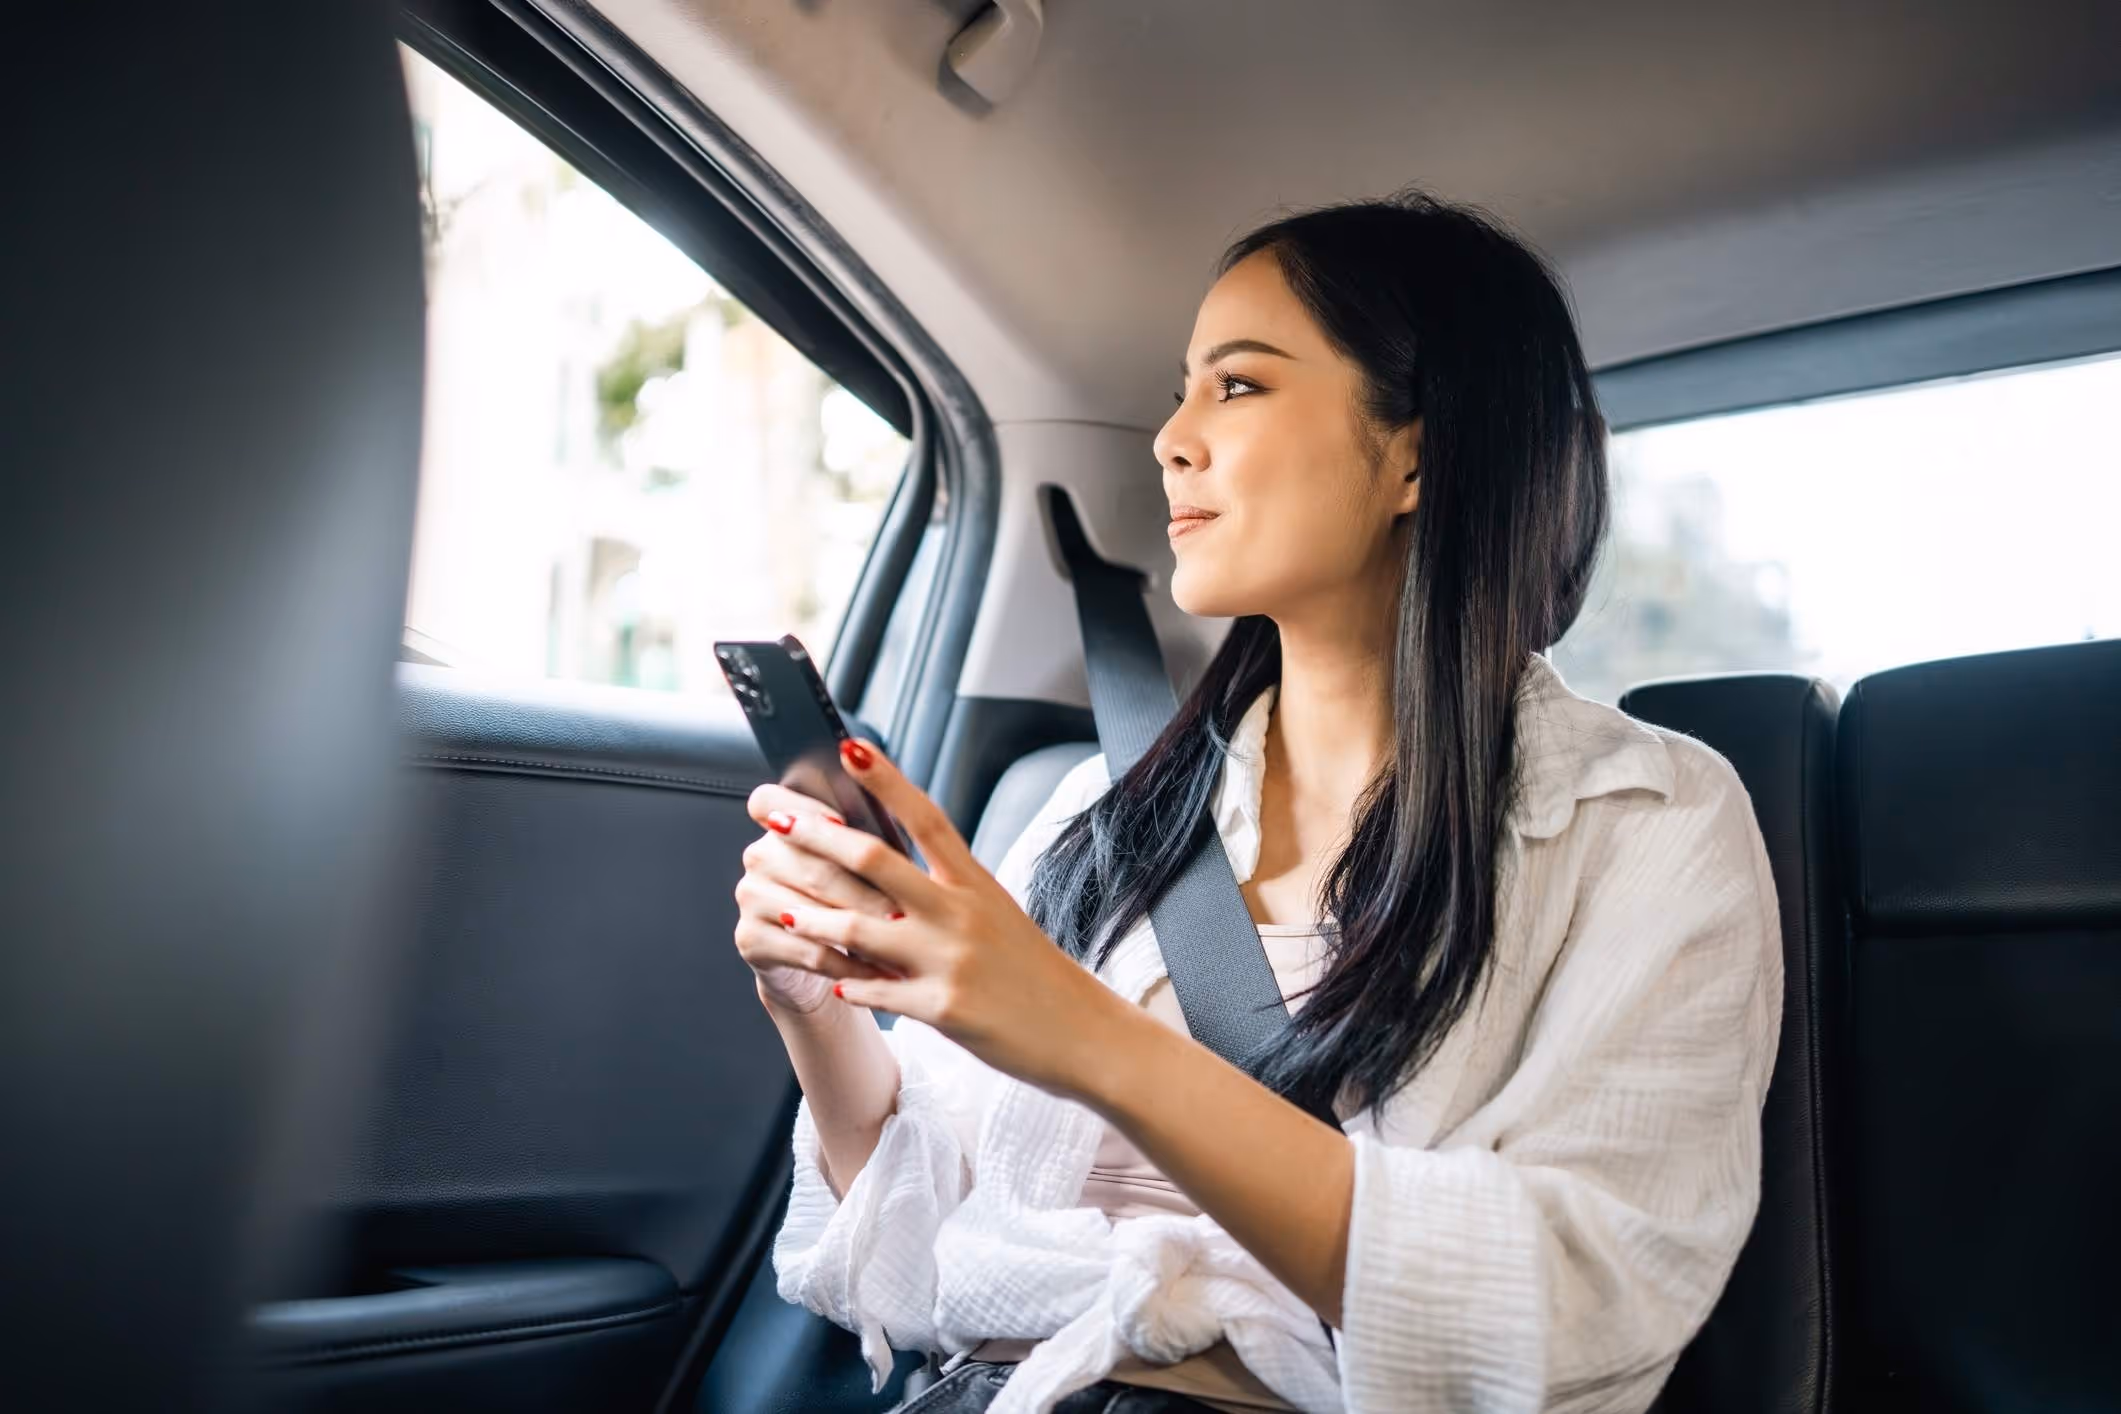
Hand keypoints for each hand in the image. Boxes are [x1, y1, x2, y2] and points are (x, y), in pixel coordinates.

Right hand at [732, 782, 899, 1014]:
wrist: (820, 958)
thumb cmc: (849, 900)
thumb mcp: (857, 866)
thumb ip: (863, 841)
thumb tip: (897, 828)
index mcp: (780, 826)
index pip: (768, 801)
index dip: (803, 809)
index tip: (841, 820)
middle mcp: (758, 856)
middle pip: (811, 865)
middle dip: (863, 890)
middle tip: (904, 910)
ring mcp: (749, 896)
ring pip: (811, 910)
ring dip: (860, 931)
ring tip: (899, 943)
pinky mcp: (750, 938)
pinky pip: (808, 950)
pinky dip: (849, 964)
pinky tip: (878, 971)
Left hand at [769, 737, 1130, 1098]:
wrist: (1081, 1032)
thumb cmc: (1034, 972)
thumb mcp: (999, 914)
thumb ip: (950, 890)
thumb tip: (896, 864)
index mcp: (976, 883)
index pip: (926, 817)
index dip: (886, 780)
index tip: (849, 748)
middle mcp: (961, 913)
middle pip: (876, 861)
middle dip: (817, 836)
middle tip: (775, 817)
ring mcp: (950, 961)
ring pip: (860, 929)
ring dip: (813, 921)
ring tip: (782, 914)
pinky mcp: (943, 1008)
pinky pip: (877, 992)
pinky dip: (851, 986)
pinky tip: (833, 983)